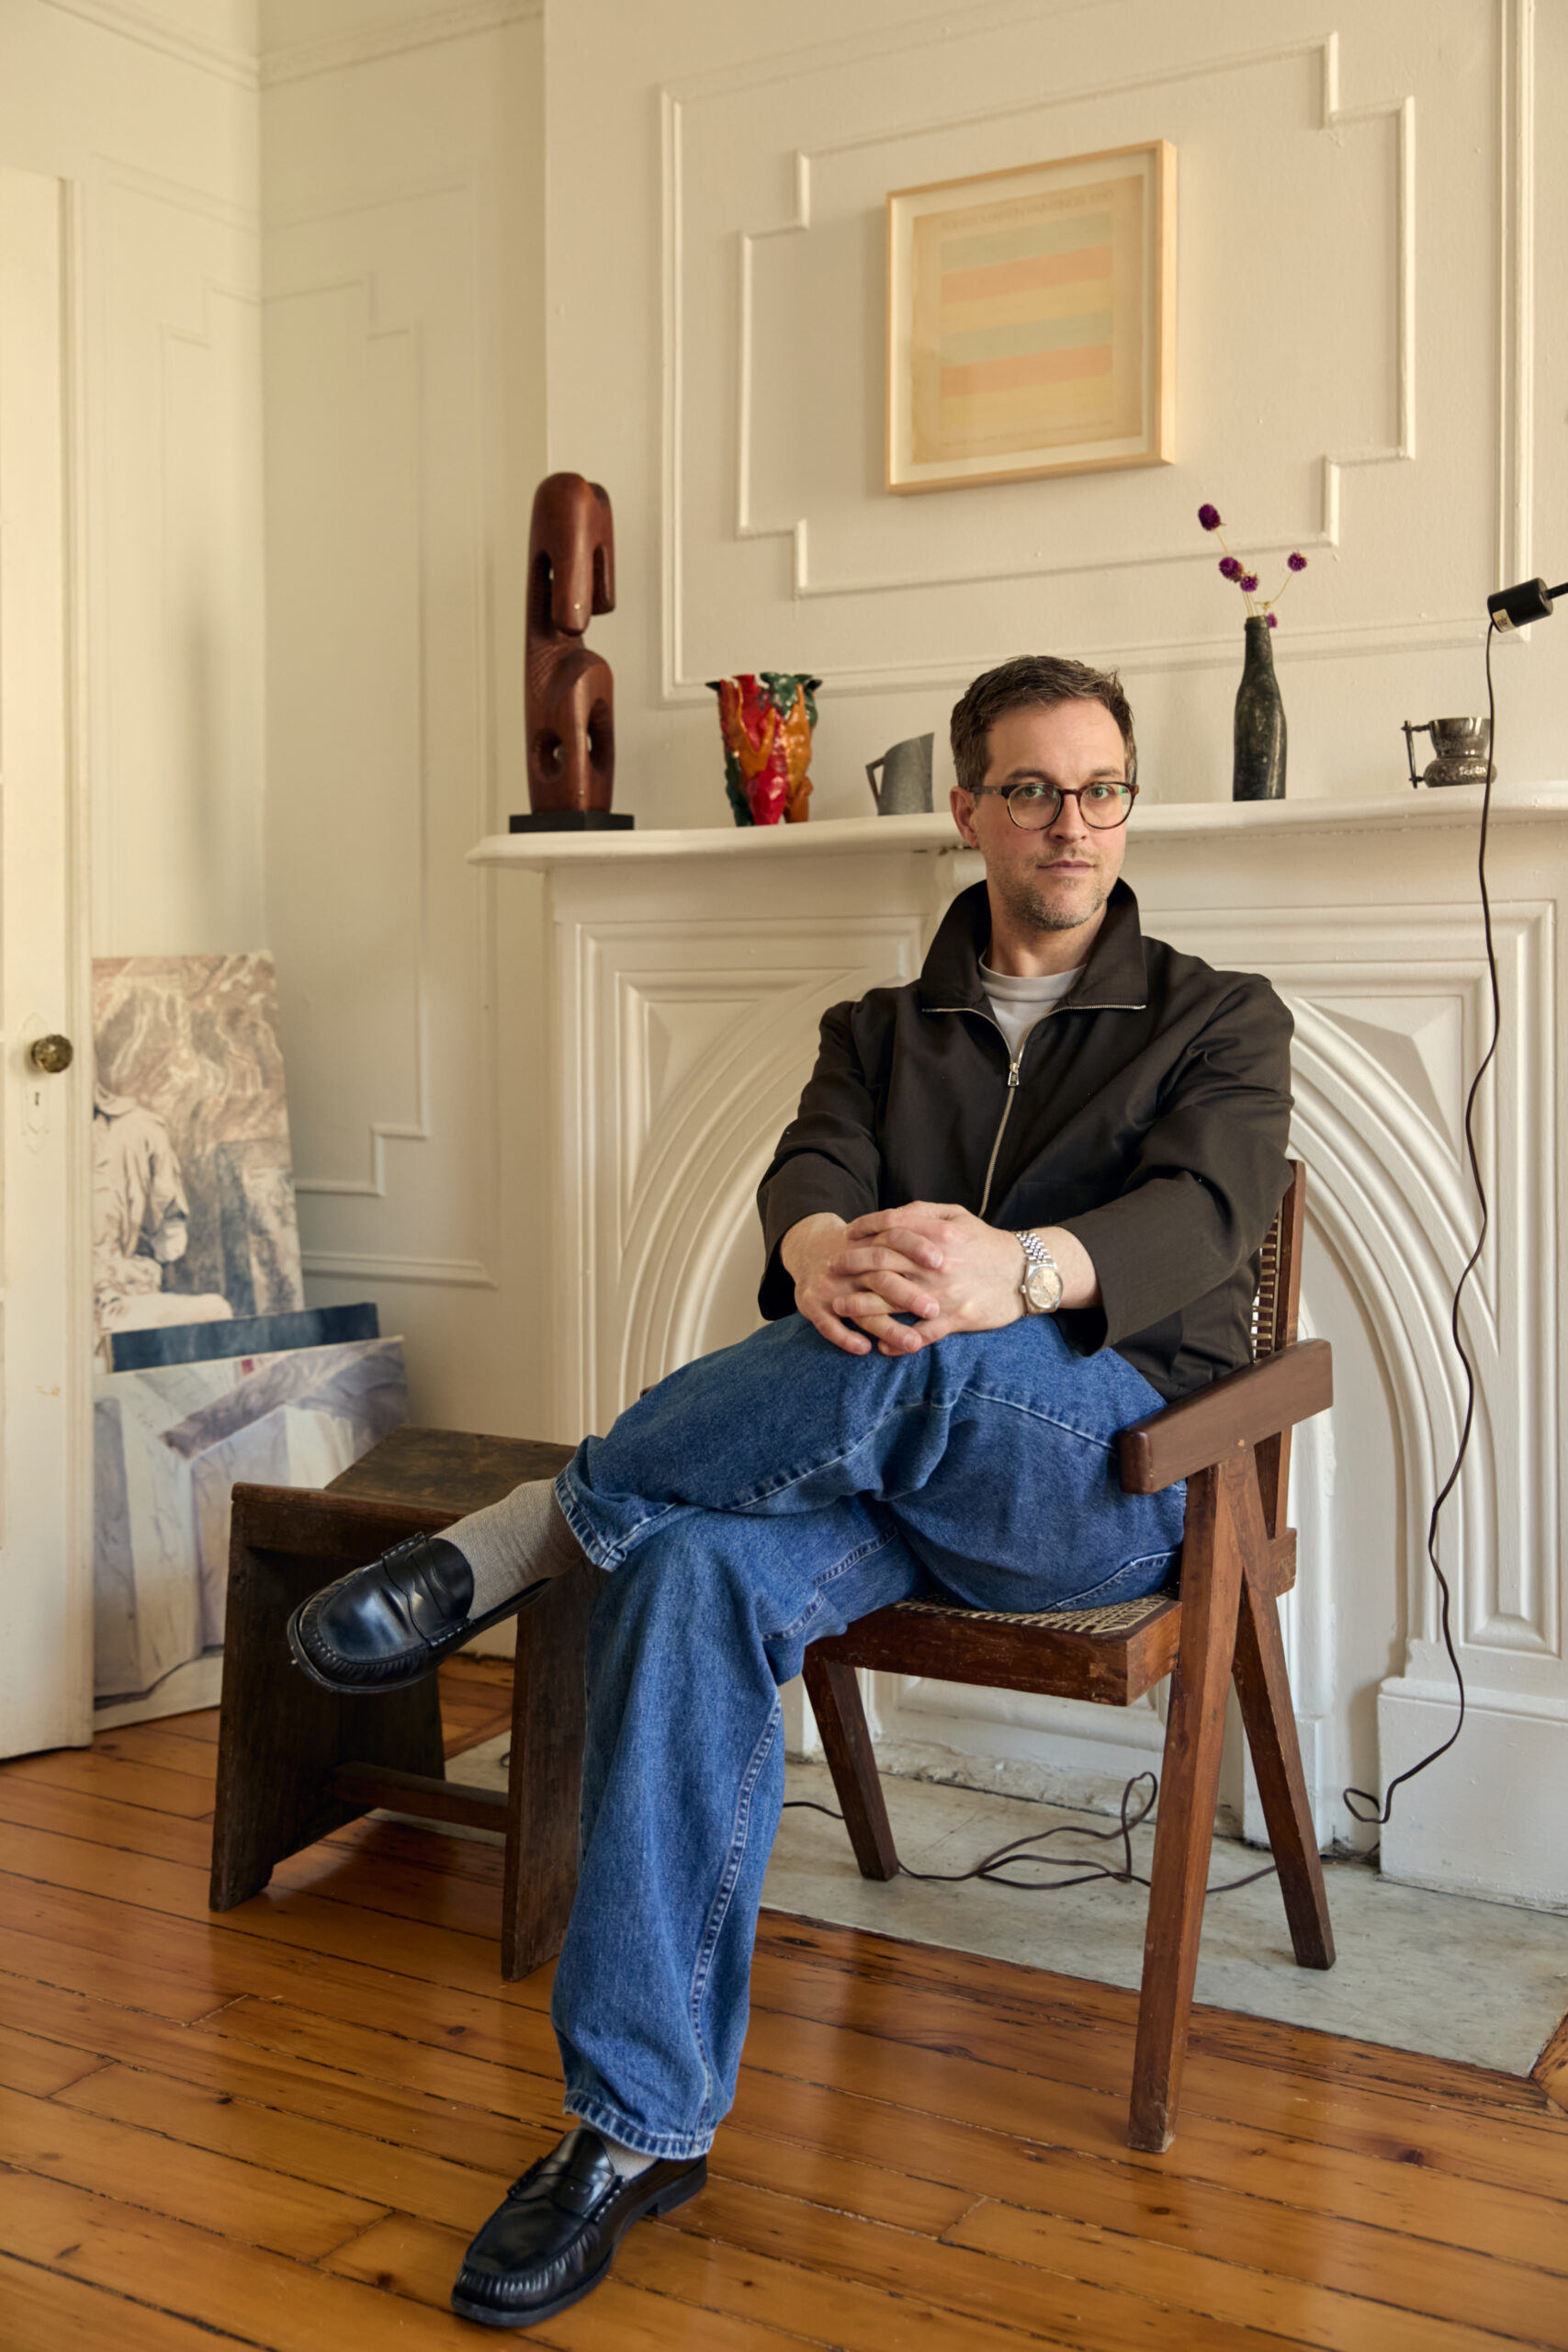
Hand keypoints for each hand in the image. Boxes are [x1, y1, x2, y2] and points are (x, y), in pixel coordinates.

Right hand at [779, 1212, 944, 1356]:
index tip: (941, 1262)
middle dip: (908, 1295)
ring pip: (860, 1308)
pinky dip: (844, 1336)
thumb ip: (908, 1228)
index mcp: (868, 1243)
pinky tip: (865, 1348)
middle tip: (933, 1310)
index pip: (895, 1238)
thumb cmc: (858, 1245)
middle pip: (881, 1277)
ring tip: (913, 1343)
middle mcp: (850, 1265)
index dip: (917, 1248)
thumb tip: (948, 1233)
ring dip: (887, 1327)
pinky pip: (827, 1324)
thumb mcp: (879, 1229)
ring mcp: (830, 1285)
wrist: (808, 1249)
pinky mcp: (811, 1304)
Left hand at [842, 1203, 1099, 1345]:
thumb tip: (888, 1215)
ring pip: (894, 1303)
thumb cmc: (986, 1242)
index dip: (862, 1235)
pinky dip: (898, 1342)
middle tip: (829, 1273)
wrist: (1026, 1272)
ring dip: (863, 1307)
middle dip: (852, 1270)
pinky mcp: (957, 1320)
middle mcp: (936, 1267)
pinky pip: (922, 1335)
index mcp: (935, 1238)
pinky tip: (880, 1345)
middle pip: (883, 1267)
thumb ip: (922, 1213)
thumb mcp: (957, 1216)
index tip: (843, 1240)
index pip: (889, 1231)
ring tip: (841, 1308)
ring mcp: (944, 1295)